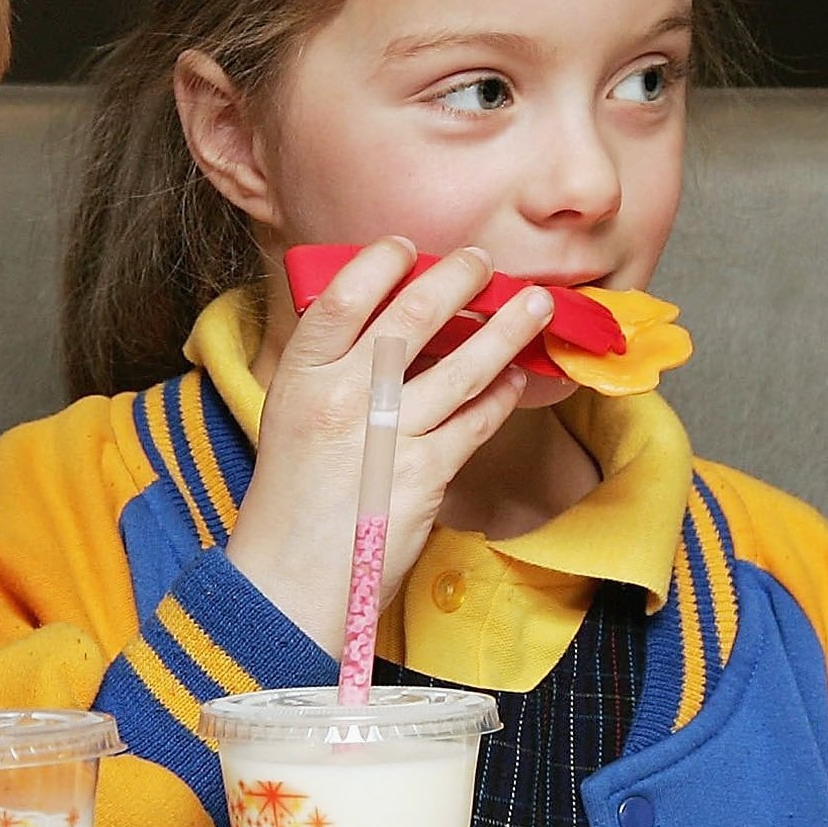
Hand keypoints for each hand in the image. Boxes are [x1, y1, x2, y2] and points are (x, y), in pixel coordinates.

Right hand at [225, 239, 551, 649]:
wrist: (291, 579)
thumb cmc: (293, 496)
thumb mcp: (292, 415)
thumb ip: (333, 368)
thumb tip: (394, 318)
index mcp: (301, 376)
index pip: (344, 297)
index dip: (381, 262)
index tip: (409, 247)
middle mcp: (344, 398)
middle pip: (412, 317)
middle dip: (458, 280)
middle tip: (484, 262)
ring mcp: (388, 436)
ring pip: (462, 366)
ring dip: (506, 329)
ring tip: (535, 303)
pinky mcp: (426, 475)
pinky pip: (477, 421)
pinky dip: (502, 395)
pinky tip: (518, 379)